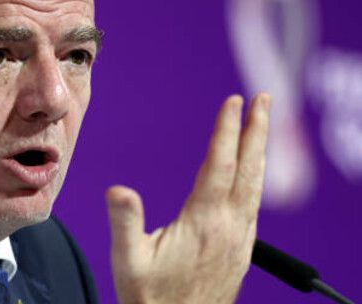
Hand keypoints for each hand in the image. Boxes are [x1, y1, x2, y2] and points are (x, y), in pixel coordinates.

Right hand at [107, 93, 270, 303]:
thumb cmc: (151, 299)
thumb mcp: (128, 261)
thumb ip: (124, 222)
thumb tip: (118, 189)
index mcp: (204, 223)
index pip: (220, 165)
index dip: (226, 130)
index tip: (233, 101)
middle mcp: (230, 227)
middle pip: (249, 169)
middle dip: (257, 131)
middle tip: (265, 99)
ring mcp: (239, 240)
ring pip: (256, 186)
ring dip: (260, 151)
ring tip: (261, 127)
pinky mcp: (241, 251)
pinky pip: (253, 204)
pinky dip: (255, 177)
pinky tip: (251, 175)